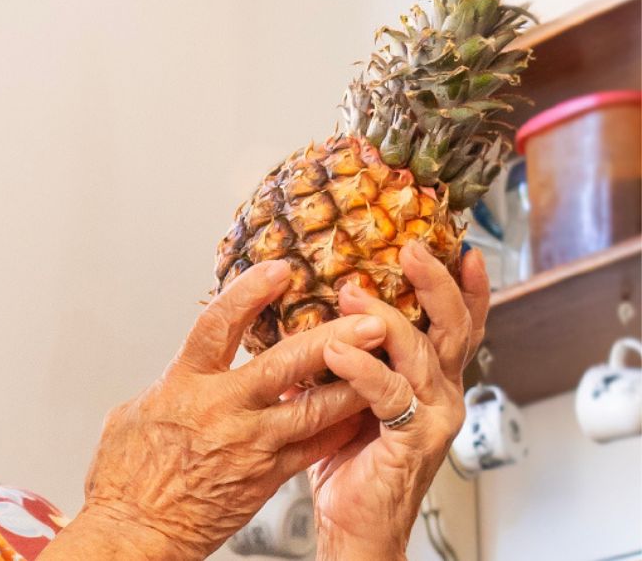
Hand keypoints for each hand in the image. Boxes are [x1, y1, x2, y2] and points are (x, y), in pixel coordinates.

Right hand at [65, 260, 389, 559]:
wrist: (136, 533)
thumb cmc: (125, 478)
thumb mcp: (133, 415)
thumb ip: (168, 386)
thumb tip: (180, 372)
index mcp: (184, 385)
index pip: (220, 325)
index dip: (251, 293)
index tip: (279, 270)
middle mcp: (222, 410)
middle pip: (284, 364)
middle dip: (330, 337)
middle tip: (366, 317)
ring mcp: (250, 445)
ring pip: (314, 408)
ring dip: (351, 382)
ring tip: (384, 362)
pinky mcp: (266, 478)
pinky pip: (314, 447)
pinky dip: (338, 427)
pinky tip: (360, 411)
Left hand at [308, 241, 489, 559]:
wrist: (353, 522)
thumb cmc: (348, 459)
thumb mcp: (343, 392)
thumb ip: (341, 352)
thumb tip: (303, 308)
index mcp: (430, 377)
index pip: (457, 322)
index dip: (463, 285)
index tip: (457, 245)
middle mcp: (442, 391)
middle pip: (454, 327)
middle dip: (436, 283)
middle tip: (411, 250)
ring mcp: (434, 415)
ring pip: (421, 353)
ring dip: (385, 318)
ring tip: (351, 289)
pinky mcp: (413, 440)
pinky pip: (389, 394)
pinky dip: (362, 368)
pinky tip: (336, 349)